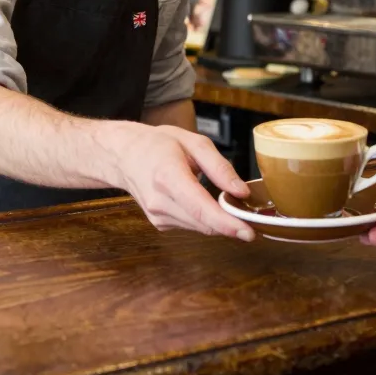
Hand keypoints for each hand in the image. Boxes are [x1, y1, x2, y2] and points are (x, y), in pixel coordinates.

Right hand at [106, 123, 254, 241]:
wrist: (123, 155)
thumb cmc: (158, 144)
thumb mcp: (194, 142)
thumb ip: (220, 168)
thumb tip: (241, 192)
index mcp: (168, 176)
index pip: (200, 208)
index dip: (226, 223)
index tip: (248, 232)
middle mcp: (160, 201)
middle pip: (204, 224)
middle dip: (230, 223)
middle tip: (251, 215)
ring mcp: (157, 215)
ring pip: (200, 228)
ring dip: (218, 221)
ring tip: (226, 201)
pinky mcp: (159, 223)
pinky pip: (191, 226)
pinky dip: (204, 218)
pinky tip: (202, 201)